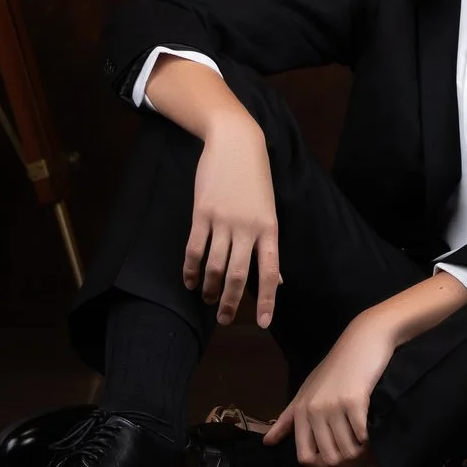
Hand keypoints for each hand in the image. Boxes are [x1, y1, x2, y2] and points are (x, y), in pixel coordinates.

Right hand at [181, 116, 281, 325]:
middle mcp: (248, 228)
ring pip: (214, 266)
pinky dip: (190, 269)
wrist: (237, 143)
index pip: (270, 272)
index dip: (266, 299)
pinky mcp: (202, 213)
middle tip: (224, 320)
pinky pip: (194, 249)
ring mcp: (223, 221)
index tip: (262, 323)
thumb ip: (269, 245)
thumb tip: (277, 279)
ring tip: (205, 300)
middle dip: (230, 302)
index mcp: (270, 229)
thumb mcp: (270, 210)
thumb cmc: (256, 180)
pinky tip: (188, 281)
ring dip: (208, 288)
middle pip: (238, 275)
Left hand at [265, 315, 392, 466]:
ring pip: (347, 450)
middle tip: (359, 460)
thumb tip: (267, 442)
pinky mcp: (355, 401)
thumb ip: (288, 418)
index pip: (305, 456)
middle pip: (328, 457)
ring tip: (370, 451)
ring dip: (361, 456)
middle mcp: (313, 411)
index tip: (338, 465)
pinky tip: (376, 437)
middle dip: (345, 465)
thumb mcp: (307, 391)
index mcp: (301, 411)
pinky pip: (362, 436)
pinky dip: (371, 443)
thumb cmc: (337, 366)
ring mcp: (333, 406)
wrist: (363, 339)